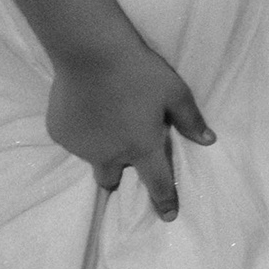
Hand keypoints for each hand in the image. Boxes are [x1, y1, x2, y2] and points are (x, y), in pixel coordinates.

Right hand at [46, 42, 213, 218]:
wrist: (90, 51)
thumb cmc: (139, 71)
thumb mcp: (174, 92)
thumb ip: (190, 120)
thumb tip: (208, 140)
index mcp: (141, 148)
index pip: (158, 184)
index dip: (165, 202)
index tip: (169, 216)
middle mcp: (109, 155)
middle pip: (112, 180)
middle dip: (119, 173)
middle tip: (123, 150)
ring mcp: (81, 147)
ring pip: (91, 157)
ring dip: (99, 147)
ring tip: (104, 116)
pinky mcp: (60, 133)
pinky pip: (73, 139)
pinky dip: (81, 129)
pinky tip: (86, 106)